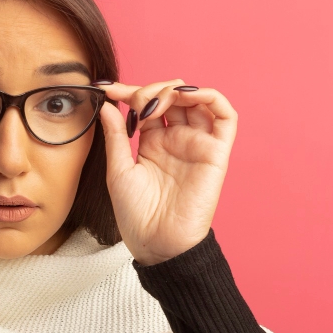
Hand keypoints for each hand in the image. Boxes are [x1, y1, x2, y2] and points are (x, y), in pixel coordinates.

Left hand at [96, 80, 237, 265]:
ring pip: (197, 101)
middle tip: (134, 99)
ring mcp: (197, 144)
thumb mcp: (119, 170)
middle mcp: (176, 139)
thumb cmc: (137, 215)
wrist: (157, 243)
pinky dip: (211, 97)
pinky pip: (225, 117)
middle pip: (171, 98)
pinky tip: (188, 95)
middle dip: (151, 90)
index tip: (107, 89)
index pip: (146, 106)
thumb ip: (116, 136)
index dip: (129, 92)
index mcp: (152, 143)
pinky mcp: (216, 152)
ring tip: (157, 99)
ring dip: (177, 90)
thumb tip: (108, 105)